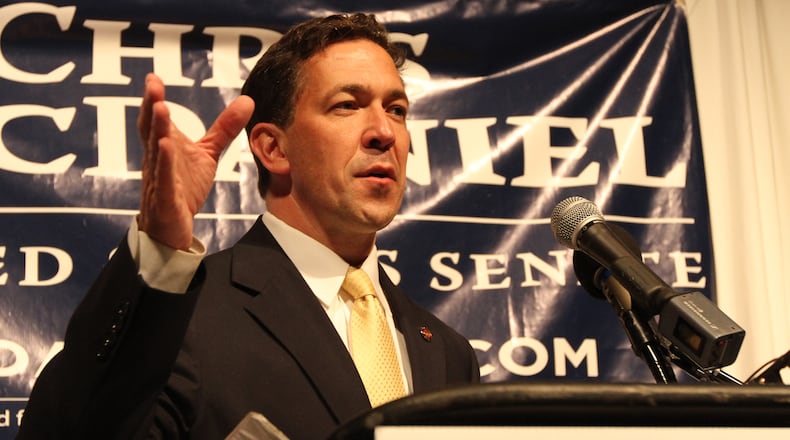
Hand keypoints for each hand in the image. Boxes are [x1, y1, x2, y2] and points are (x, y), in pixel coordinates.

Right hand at [137, 73, 254, 249]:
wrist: (172, 228)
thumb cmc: (183, 188)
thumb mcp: (207, 154)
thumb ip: (224, 129)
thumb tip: (247, 101)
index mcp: (164, 146)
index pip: (156, 120)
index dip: (153, 99)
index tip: (153, 77)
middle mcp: (157, 159)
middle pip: (151, 129)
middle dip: (152, 106)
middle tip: (153, 85)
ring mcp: (158, 178)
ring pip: (155, 151)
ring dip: (157, 129)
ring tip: (160, 107)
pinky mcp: (165, 199)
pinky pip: (163, 179)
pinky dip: (164, 163)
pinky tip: (166, 146)